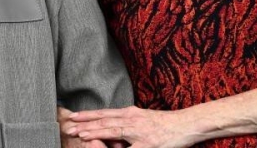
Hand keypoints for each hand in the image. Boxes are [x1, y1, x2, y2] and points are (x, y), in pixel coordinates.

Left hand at [64, 106, 194, 147]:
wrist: (187, 124)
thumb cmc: (165, 123)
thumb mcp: (142, 118)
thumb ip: (127, 122)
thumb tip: (113, 128)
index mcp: (130, 113)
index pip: (104, 113)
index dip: (88, 115)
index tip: (73, 116)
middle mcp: (132, 119)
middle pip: (104, 120)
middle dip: (85, 124)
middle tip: (69, 127)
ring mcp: (140, 131)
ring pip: (113, 130)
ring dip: (96, 132)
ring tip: (81, 134)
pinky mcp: (148, 143)